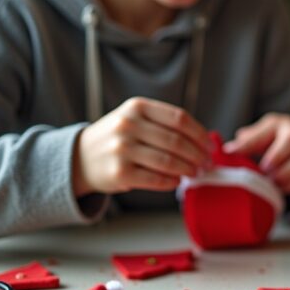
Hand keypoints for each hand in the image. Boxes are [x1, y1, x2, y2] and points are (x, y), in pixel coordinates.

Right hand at [72, 97, 209, 196]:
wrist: (79, 157)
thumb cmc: (118, 138)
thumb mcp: (135, 119)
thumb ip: (165, 124)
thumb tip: (204, 143)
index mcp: (137, 107)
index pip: (180, 119)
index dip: (200, 134)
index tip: (211, 146)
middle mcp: (127, 125)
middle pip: (177, 141)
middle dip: (198, 155)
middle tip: (207, 164)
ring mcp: (122, 149)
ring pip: (169, 161)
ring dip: (188, 170)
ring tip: (196, 173)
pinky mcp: (119, 173)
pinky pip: (156, 179)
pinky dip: (172, 181)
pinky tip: (177, 181)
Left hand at [223, 113, 289, 194]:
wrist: (286, 155)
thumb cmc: (265, 144)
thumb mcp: (253, 138)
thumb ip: (243, 143)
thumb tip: (229, 150)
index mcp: (279, 124)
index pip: (266, 131)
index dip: (249, 143)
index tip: (233, 153)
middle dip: (276, 156)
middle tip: (262, 169)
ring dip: (283, 174)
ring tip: (267, 181)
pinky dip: (288, 186)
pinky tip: (275, 188)